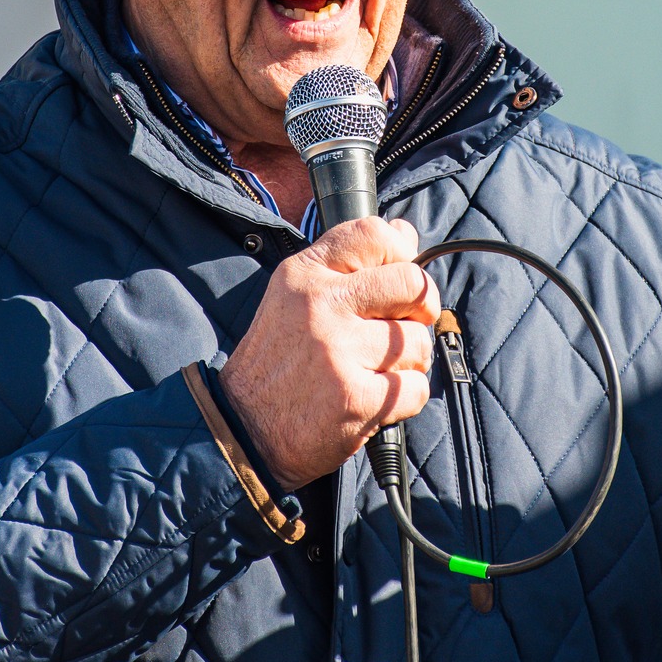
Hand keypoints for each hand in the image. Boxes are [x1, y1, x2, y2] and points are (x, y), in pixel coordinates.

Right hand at [220, 216, 439, 490]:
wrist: (241, 429)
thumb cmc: (276, 362)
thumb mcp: (294, 296)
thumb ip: (347, 263)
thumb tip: (404, 232)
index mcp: (305, 274)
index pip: (374, 235)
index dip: (402, 253)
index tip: (401, 277)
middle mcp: (321, 306)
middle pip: (412, 285)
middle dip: (420, 308)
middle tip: (404, 326)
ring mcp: (339, 352)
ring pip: (418, 342)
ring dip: (408, 362)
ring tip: (375, 370)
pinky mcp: (356, 398)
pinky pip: (415, 388)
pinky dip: (404, 398)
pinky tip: (374, 398)